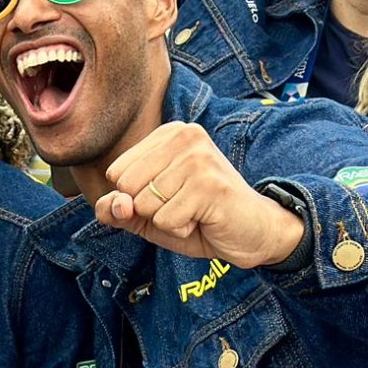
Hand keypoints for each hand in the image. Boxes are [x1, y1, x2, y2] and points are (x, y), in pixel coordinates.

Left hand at [95, 121, 305, 266]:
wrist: (252, 232)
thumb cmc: (197, 219)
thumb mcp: (147, 215)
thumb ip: (116, 209)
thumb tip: (114, 204)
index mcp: (168, 134)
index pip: (116, 172)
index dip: (136, 197)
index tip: (170, 195)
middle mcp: (184, 136)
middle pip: (127, 187)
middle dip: (149, 210)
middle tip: (183, 205)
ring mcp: (198, 158)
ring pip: (145, 204)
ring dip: (168, 221)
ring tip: (195, 211)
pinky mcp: (209, 184)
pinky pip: (165, 220)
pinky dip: (181, 229)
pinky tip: (204, 219)